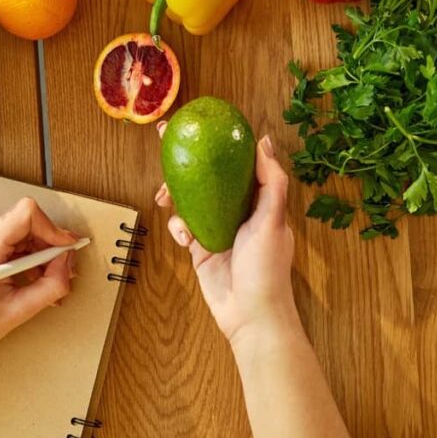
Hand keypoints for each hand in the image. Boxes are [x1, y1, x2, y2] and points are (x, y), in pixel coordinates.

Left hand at [0, 197, 77, 367]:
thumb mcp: (18, 310)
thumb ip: (51, 285)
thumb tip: (67, 263)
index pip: (25, 213)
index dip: (51, 228)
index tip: (64, 248)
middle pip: (24, 224)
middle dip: (47, 246)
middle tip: (60, 272)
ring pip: (17, 233)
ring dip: (36, 254)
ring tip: (43, 282)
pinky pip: (5, 242)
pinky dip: (22, 258)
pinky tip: (27, 280)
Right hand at [155, 127, 298, 346]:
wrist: (250, 315)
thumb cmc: (267, 268)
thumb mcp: (273, 220)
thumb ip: (271, 181)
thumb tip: (263, 141)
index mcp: (257, 200)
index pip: (235, 161)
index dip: (217, 141)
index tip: (196, 122)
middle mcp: (236, 211)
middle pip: (207, 175)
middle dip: (185, 160)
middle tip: (163, 141)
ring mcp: (216, 229)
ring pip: (189, 199)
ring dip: (175, 194)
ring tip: (164, 196)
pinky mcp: (200, 248)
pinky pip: (182, 227)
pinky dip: (178, 228)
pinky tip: (182, 236)